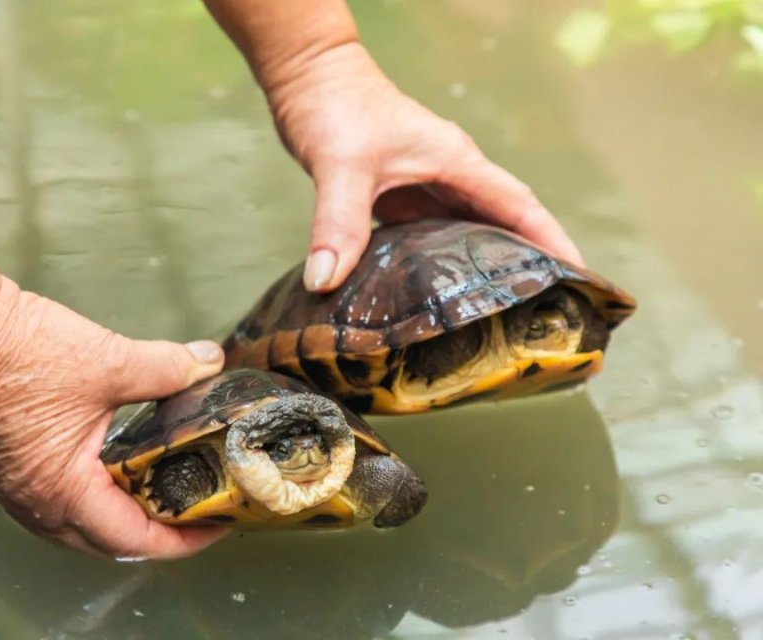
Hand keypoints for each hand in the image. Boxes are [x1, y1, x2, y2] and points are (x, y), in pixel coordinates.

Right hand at [0, 275, 226, 559]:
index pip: (134, 539)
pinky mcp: (17, 474)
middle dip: (161, 533)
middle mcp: (39, 505)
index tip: (218, 521)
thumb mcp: (111, 361)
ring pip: (87, 529)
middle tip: (201, 509)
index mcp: (64, 491)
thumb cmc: (26, 353)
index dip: (183, 538)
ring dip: (129, 519)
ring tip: (171, 494)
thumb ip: (168, 369)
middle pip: (112, 544)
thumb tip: (209, 364)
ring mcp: (22, 493)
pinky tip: (128, 475)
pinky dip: (103, 501)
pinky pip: (67, 508)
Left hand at [266, 43, 583, 291]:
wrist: (309, 79)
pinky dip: (441, 264)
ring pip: (466, 232)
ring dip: (484, 266)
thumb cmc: (336, 107)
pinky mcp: (400, 196)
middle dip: (526, 263)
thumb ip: (338, 222)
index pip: (519, 206)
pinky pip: (431, 236)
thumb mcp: (342, 166)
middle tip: (544, 312)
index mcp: (455, 162)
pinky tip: (436, 295)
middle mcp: (449, 176)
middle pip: (502, 224)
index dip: (552, 241)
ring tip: (500, 315)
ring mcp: (425, 186)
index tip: (580, 278)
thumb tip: (326, 280)